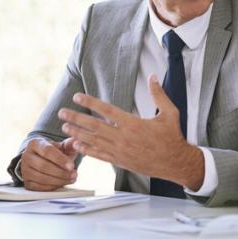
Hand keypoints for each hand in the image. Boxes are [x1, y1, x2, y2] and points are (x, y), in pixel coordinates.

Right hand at [20, 137, 76, 190]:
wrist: (43, 160)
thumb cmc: (55, 152)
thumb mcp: (62, 146)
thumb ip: (69, 144)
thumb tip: (76, 142)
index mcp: (35, 143)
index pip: (47, 151)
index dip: (60, 159)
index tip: (72, 165)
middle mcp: (26, 156)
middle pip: (43, 166)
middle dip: (61, 172)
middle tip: (74, 174)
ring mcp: (25, 170)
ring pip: (41, 178)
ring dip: (59, 180)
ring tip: (72, 179)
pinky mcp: (27, 182)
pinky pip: (40, 187)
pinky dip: (53, 186)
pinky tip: (63, 183)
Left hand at [57, 74, 204, 189]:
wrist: (175, 163)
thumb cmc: (172, 136)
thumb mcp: (170, 112)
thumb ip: (158, 94)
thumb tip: (153, 76)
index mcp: (134, 124)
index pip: (107, 110)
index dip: (90, 103)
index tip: (77, 97)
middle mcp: (124, 138)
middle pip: (95, 126)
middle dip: (76, 118)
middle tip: (62, 112)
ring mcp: (121, 151)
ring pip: (94, 141)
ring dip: (77, 134)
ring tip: (65, 127)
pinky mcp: (121, 162)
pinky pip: (100, 155)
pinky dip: (87, 150)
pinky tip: (76, 146)